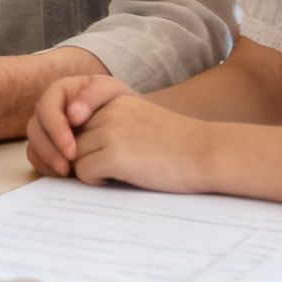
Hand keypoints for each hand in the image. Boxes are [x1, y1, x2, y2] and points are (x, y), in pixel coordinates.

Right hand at [25, 74, 135, 176]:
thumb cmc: (119, 103)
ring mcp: (47, 128)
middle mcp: (49, 109)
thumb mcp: (112, 91)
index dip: (55, 130)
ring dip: (47, 161)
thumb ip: (93, 95)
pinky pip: (37, 157)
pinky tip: (64, 175)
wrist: (129, 121)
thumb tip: (72, 114)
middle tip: (67, 167)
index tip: (71, 149)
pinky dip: (46, 167)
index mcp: (60, 91)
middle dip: (49, 150)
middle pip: (35, 129)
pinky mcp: (49, 145)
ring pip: (34, 145)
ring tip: (67, 173)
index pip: (46, 108)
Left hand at [67, 95, 214, 193]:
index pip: (79, 122)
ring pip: (73, 156)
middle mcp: (109, 111)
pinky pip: (83, 172)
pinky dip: (96, 181)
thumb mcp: (140, 122)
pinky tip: (121, 179)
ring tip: (119, 173)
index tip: (107, 153)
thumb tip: (73, 148)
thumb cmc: (178, 146)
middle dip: (84, 156)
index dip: (88, 142)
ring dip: (90, 169)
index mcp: (115, 100)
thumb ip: (112, 125)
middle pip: (72, 138)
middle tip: (112, 168)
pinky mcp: (114, 154)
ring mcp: (110, 131)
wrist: (209, 153)